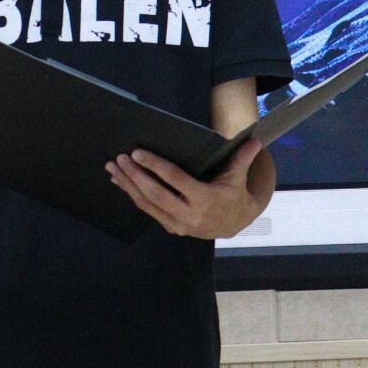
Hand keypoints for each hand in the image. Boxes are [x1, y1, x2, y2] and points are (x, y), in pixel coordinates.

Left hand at [107, 137, 267, 239]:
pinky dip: (133, 195)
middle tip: (119, 159)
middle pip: (155, 194)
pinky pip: (148, 210)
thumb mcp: (238, 177)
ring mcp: (178, 224)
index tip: (137, 153)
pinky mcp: (170, 227)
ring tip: (113, 169)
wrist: (234, 225)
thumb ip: (242, 158)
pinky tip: (121, 182)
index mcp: (205, 199)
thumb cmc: (234, 195)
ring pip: (147, 204)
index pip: (175, 180)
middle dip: (134, 176)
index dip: (155, 166)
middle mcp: (188, 214)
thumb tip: (255, 139)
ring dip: (127, 185)